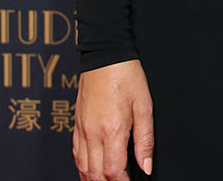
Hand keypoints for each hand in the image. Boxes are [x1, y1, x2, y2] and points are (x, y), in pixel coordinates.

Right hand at [73, 59, 154, 179]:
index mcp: (112, 129)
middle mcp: (93, 132)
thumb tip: (146, 165)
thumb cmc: (126, 75)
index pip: (113, 170)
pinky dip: (81, 167)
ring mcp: (82, 129)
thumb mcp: (144, 106)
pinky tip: (89, 170)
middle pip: (95, 173)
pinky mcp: (77, 123)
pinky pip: (76, 153)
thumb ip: (145, 139)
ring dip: (93, 179)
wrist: (105, 55)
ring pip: (82, 166)